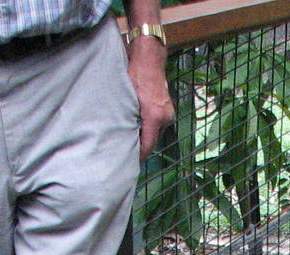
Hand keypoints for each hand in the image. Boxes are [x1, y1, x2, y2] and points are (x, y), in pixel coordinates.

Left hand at [126, 35, 173, 159]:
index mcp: (155, 116)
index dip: (139, 156)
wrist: (149, 56)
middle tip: (126, 153)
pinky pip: (158, 125)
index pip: (148, 145)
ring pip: (156, 133)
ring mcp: (168, 112)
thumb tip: (121, 137)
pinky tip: (139, 127)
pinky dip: (149, 128)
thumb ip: (126, 119)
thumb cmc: (135, 73)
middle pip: (153, 141)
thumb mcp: (126, 97)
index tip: (130, 164)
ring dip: (145, 137)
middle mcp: (165, 116)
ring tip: (131, 140)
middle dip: (142, 148)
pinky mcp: (168, 108)